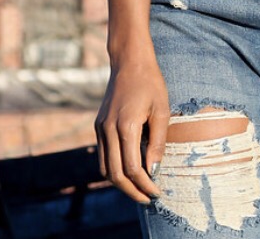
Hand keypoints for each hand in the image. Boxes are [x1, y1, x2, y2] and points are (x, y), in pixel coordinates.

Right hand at [95, 54, 169, 203]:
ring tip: (140, 189)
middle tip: (149, 199)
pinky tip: (130, 170)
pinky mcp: (98, 125)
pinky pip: (103, 155)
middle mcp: (108, 129)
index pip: (132, 168)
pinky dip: (114, 168)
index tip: (158, 193)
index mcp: (125, 125)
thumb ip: (157, 143)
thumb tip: (153, 171)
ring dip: (121, 183)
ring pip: (104, 168)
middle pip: (115, 174)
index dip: (145, 185)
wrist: (129, 61)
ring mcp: (100, 127)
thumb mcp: (161, 111)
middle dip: (132, 191)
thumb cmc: (150, 83)